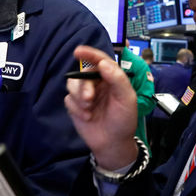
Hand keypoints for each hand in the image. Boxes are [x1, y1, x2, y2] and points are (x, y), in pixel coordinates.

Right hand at [65, 45, 138, 169]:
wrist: (113, 144)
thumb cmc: (123, 120)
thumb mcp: (127, 99)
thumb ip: (117, 79)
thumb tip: (103, 63)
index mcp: (111, 78)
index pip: (99, 61)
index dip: (88, 54)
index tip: (78, 51)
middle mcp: (97, 83)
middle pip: (82, 74)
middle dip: (84, 86)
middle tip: (89, 99)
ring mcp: (85, 94)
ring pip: (72, 85)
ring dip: (79, 97)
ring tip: (88, 110)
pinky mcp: (76, 106)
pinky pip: (68, 99)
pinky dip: (76, 108)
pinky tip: (87, 117)